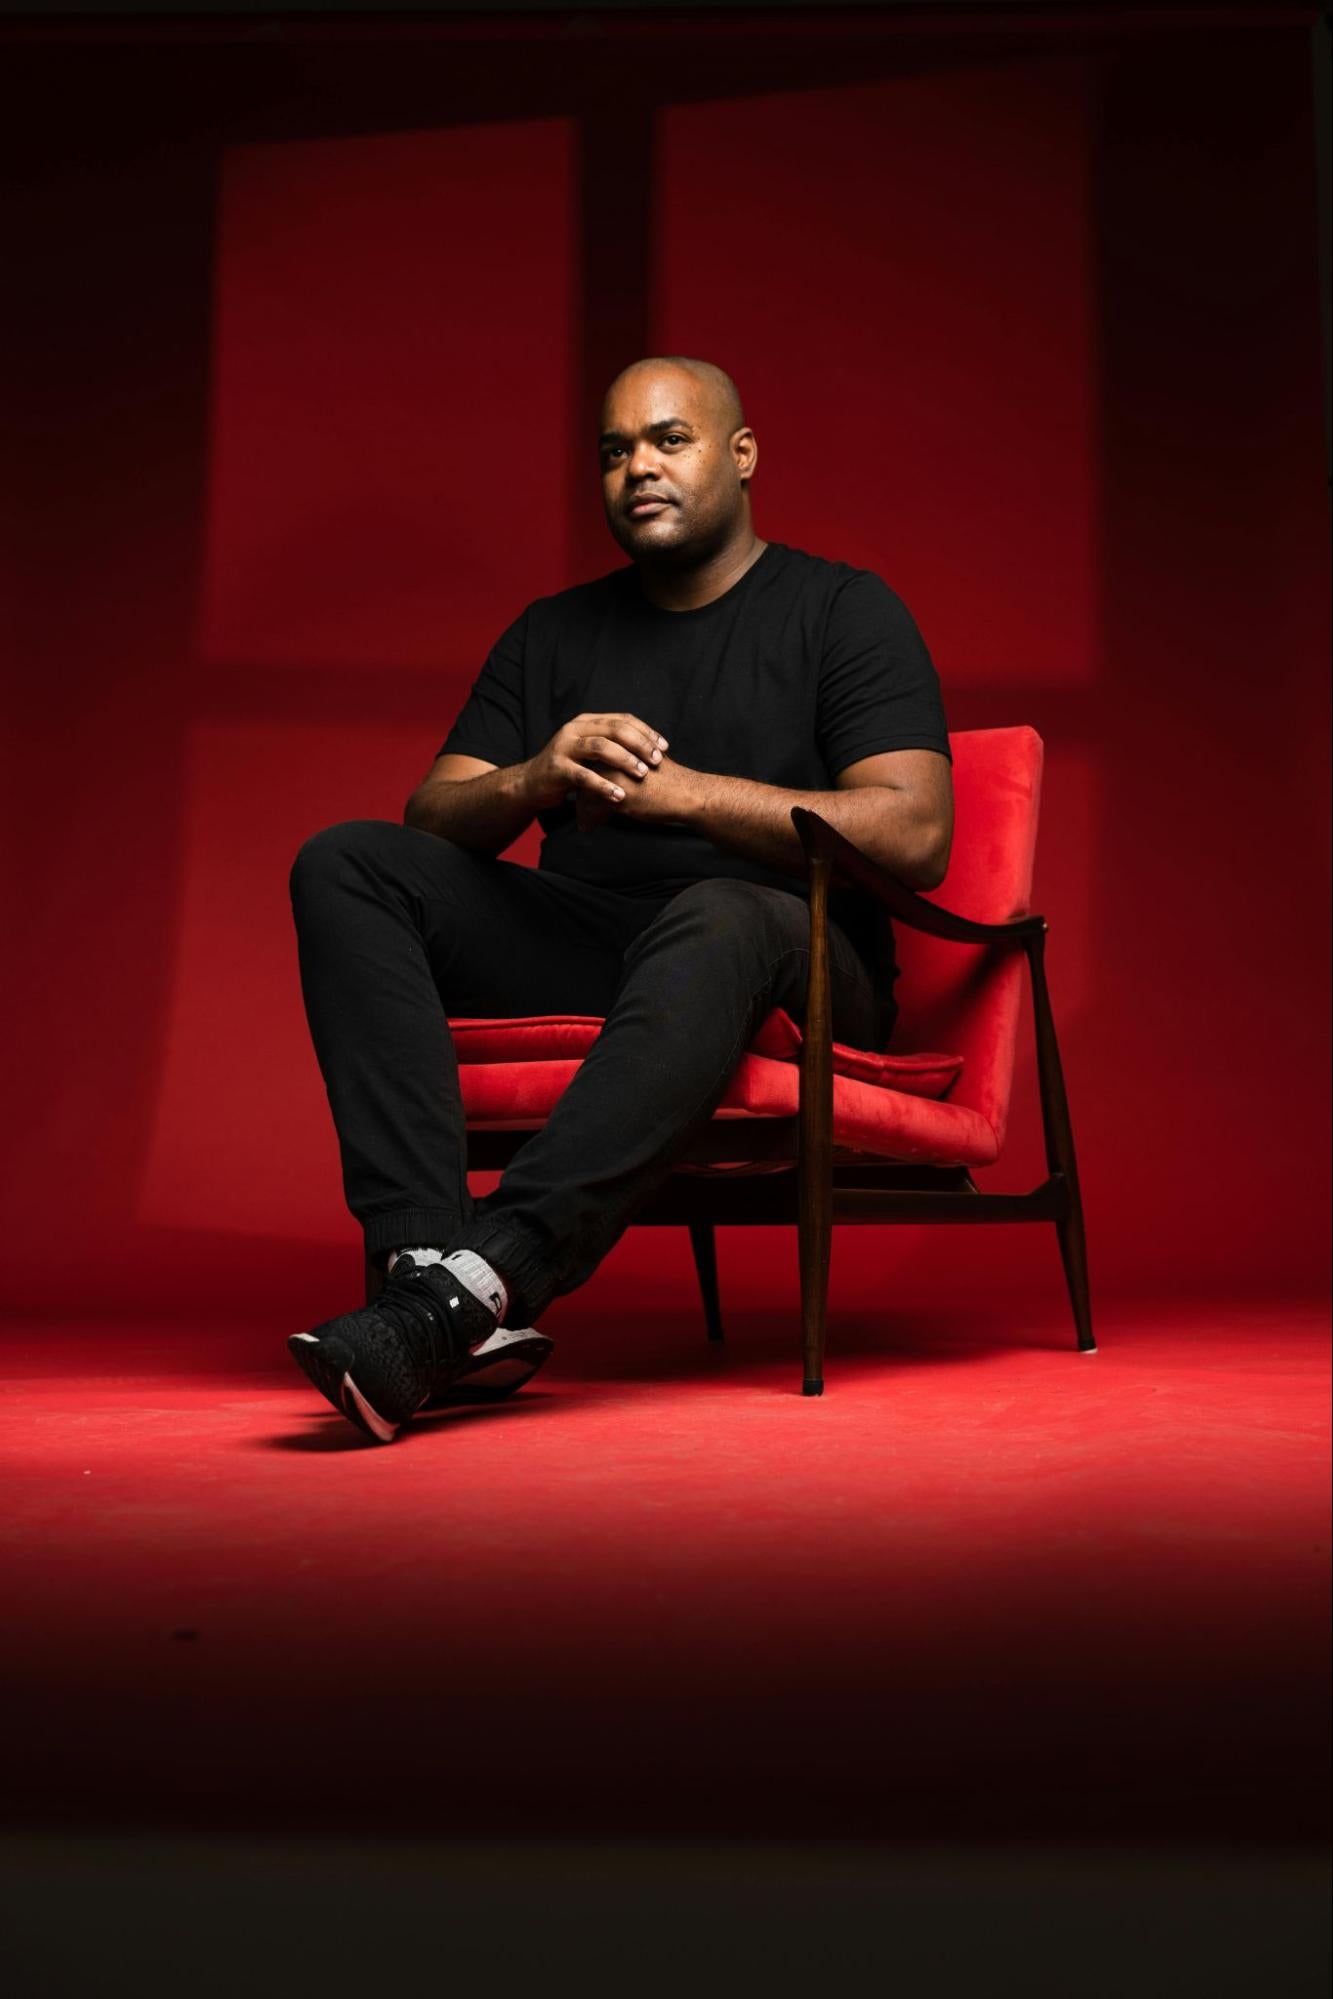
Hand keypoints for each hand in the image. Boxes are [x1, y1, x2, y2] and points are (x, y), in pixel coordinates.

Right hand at [523, 710, 668, 819]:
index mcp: (586, 722)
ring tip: (642, 774)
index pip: (622, 719)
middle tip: (656, 761)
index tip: (664, 747)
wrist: (532, 784)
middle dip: (639, 745)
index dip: (646, 732)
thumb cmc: (569, 769)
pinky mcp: (556, 768)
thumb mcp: (590, 751)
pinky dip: (603, 785)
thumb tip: (650, 747)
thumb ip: (613, 745)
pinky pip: (584, 776)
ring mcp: (563, 747)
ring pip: (600, 748)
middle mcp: (574, 729)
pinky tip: (619, 795)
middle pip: (614, 730)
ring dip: (624, 760)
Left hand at [577, 749, 698, 828]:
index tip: (583, 793)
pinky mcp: (613, 792)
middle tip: (579, 806)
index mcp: (620, 746)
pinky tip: (588, 826)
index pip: (591, 759)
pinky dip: (588, 819)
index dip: (588, 777)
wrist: (685, 793)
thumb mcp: (645, 762)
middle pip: (584, 774)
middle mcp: (612, 756)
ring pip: (584, 791)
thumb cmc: (670, 781)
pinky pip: (590, 807)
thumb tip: (615, 776)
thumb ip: (628, 763)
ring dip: (582, 807)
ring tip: (583, 818)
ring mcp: (611, 773)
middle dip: (581, 792)